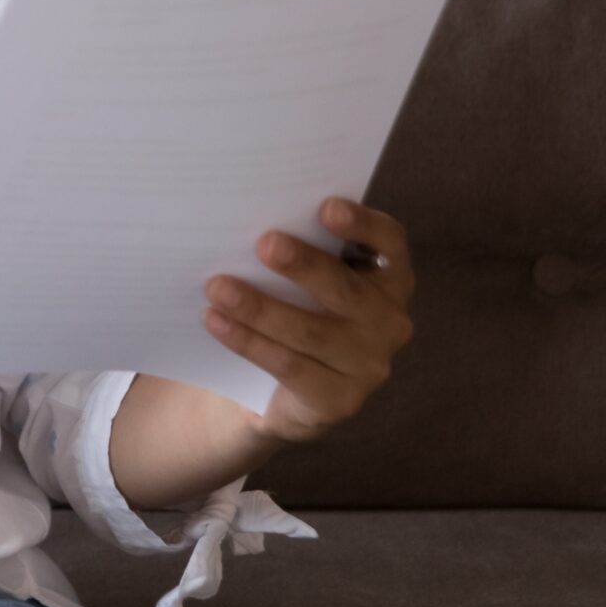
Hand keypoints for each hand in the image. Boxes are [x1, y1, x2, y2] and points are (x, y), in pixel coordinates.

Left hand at [202, 197, 415, 444]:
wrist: (280, 389)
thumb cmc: (294, 308)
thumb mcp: (303, 279)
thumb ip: (297, 248)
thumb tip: (248, 217)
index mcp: (388, 277)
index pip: (390, 243)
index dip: (364, 224)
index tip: (326, 207)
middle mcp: (388, 320)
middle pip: (346, 289)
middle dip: (304, 265)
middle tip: (264, 243)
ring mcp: (368, 365)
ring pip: (310, 332)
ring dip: (259, 307)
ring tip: (218, 287)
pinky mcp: (338, 399)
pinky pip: (289, 366)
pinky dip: (248, 342)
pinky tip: (215, 322)